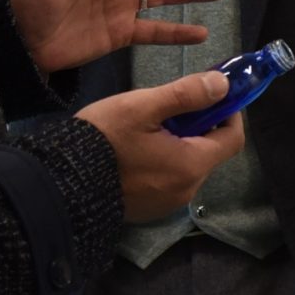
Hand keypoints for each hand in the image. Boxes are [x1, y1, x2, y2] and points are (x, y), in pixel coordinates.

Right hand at [78, 70, 248, 222]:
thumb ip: (186, 94)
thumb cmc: (104, 140)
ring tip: (147, 127)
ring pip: (187, 166)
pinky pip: (169, 181)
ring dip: (179, 144)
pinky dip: (163, 162)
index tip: (214, 94)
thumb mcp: (143, 107)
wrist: (61, 183)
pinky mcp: (149, 209)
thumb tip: (223, 85)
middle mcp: (186, 190)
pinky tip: (137, 150)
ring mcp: (167, 203)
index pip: (232, 138)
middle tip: (170, 107)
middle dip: (199, 126)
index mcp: (191, 165)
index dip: (229, 112)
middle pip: (209, 152)